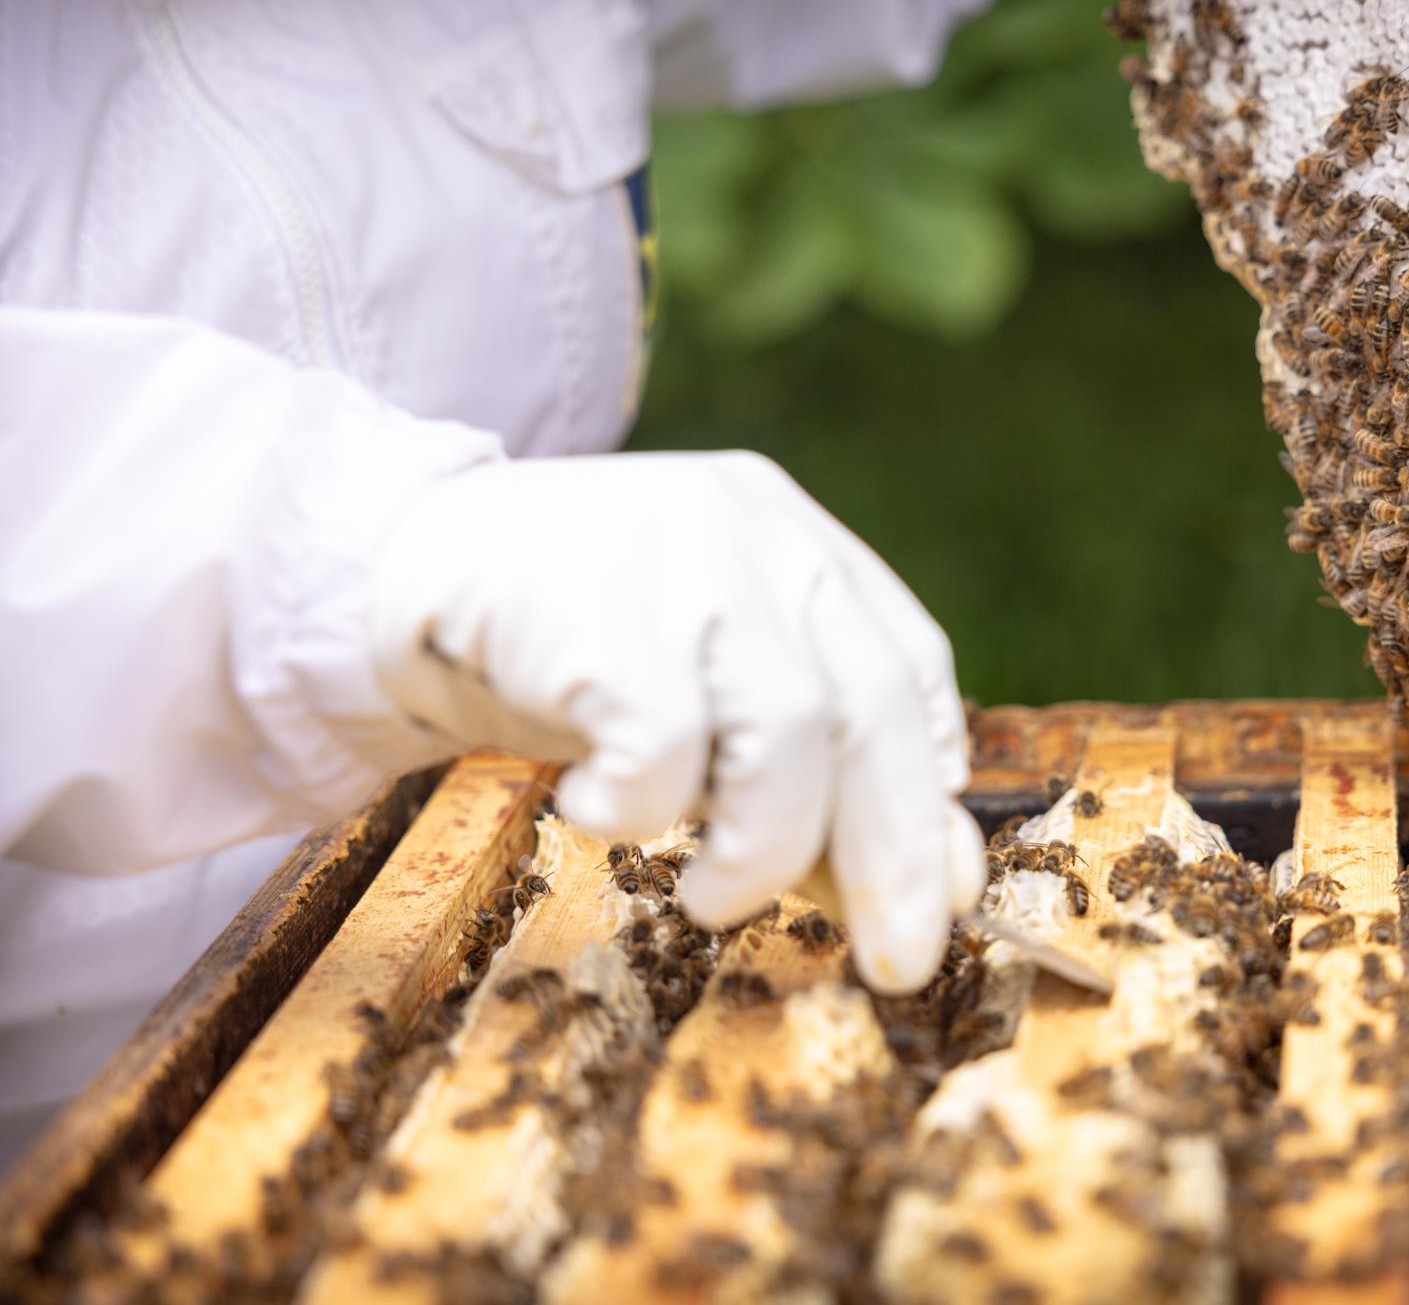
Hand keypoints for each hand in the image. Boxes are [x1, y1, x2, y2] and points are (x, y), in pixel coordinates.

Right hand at [367, 451, 985, 990]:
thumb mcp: (698, 697)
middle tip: (898, 963)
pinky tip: (596, 808)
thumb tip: (941, 883)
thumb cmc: (562, 656)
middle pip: (871, 708)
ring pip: (790, 732)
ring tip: (709, 895)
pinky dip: (643, 807)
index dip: (931, 782)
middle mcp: (752, 530)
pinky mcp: (593, 598)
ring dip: (761, 849)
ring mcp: (677, 554)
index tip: (935, 882)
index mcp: (792, 541)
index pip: (907, 666)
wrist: (382, 573)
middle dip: (895, 854)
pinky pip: (665, 741)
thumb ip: (810, 767)